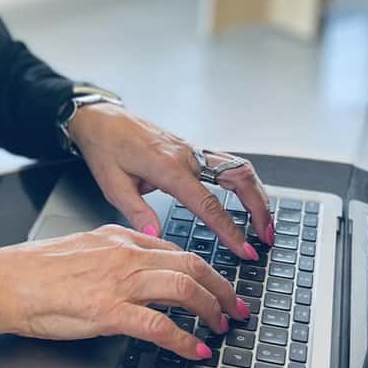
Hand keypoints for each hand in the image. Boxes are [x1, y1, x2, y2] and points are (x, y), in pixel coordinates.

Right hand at [0, 225, 253, 357]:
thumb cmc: (34, 270)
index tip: (217, 285)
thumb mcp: (82, 249)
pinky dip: (183, 339)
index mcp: (118, 238)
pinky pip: (158, 324)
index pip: (175, 249)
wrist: (4, 281)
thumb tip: (138, 270)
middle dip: (221, 288)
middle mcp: (124, 255)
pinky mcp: (108, 310)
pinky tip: (194, 350)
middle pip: (190, 264)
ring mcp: (118, 281)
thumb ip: (114, 255)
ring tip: (221, 327)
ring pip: (183, 287)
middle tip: (236, 308)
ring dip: (210, 310)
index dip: (204, 270)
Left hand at [67, 104, 272, 258]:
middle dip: (258, 208)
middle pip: (238, 179)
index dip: (229, 230)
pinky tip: (247, 199)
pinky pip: (227, 163)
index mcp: (168, 167)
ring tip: (264, 221)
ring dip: (256, 193)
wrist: (101, 118)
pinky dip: (243, 182)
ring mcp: (192, 150)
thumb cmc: (105, 147)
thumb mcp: (111, 184)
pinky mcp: (191, 149)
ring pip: (238, 167)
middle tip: (266, 236)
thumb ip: (135, 212)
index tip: (244, 250)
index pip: (208, 204)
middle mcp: (187, 156)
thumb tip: (156, 236)